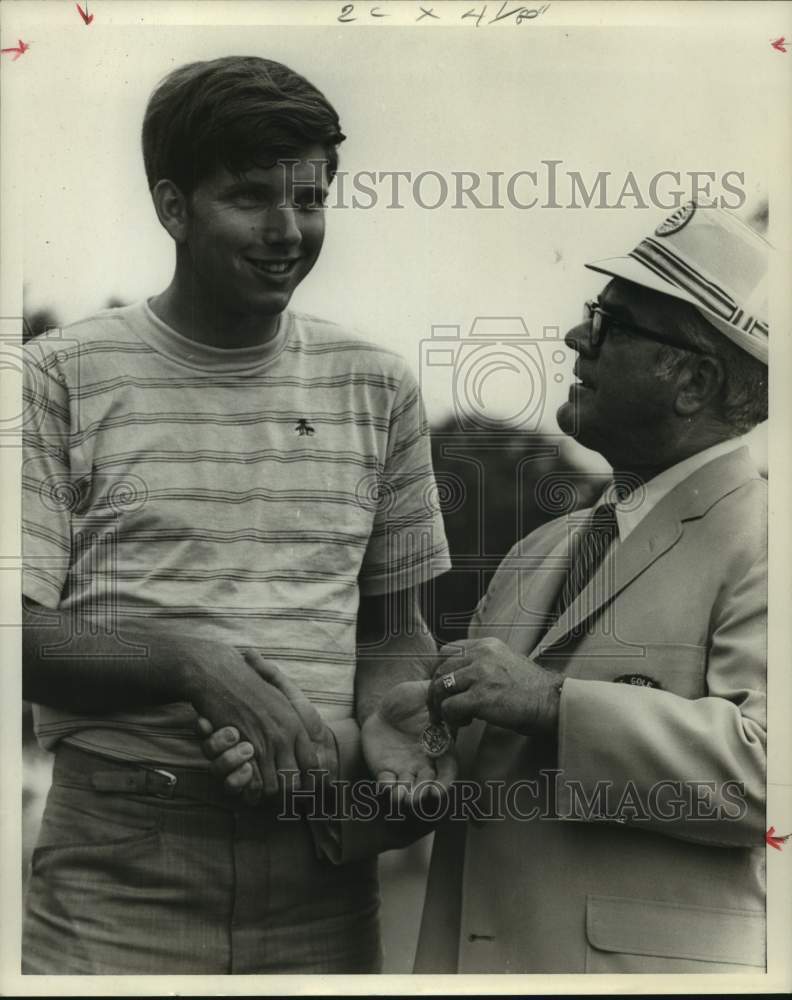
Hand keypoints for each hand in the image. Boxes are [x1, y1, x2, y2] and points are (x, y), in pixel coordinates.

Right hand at [183, 643, 323, 800]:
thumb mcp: (282, 693)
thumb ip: (295, 715)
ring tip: (264, 795)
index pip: (312, 764)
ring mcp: (264, 744)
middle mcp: (284, 736)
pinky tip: (248, 784)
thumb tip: (310, 736)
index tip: (305, 789)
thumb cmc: (251, 682)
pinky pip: (253, 782)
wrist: (221, 674)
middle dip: (289, 796)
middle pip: (295, 782)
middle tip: (283, 801)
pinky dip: (251, 789)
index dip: (310, 780)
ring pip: (274, 787)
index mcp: (296, 724)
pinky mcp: (243, 748)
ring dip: (267, 794)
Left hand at [361, 679, 457, 807]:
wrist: (382, 707)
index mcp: (437, 747)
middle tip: (417, 797)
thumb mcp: (421, 691)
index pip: (447, 770)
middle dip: (423, 793)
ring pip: (408, 789)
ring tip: (401, 797)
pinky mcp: (385, 770)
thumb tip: (450, 688)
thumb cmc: (407, 700)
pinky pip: (387, 783)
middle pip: (427, 784)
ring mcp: (404, 768)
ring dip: (405, 796)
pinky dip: (387, 787)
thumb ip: (436, 692)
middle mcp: (423, 762)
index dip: (444, 783)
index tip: (438, 791)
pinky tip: (386, 784)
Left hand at [429, 637, 562, 735]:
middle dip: (436, 692)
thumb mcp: (506, 662)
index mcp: (486, 645)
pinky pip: (450, 707)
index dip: (441, 671)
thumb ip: (482, 664)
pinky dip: (452, 718)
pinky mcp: (480, 697)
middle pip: (440, 670)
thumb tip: (458, 678)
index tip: (444, 688)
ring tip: (455, 717)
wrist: (551, 702)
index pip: (447, 651)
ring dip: (442, 706)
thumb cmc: (531, 689)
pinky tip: (466, 722)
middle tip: (442, 709)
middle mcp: (480, 655)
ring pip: (440, 688)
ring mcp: (479, 675)